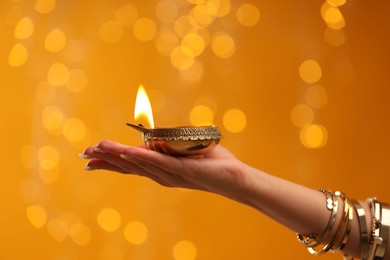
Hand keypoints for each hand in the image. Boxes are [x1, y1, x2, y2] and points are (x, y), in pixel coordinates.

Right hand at [81, 140, 252, 200]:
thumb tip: (164, 135)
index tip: (91, 158)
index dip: (111, 162)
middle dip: (105, 160)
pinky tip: (125, 151)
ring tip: (97, 149)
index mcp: (161, 170)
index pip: (131, 166)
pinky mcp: (181, 170)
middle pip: (128, 166)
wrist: (234, 178)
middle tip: (84, 154)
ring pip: (138, 164)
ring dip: (116, 155)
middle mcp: (161, 175)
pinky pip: (157, 162)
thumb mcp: (188, 151)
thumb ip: (174, 145)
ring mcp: (169, 174)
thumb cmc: (214, 164)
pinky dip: (140, 157)